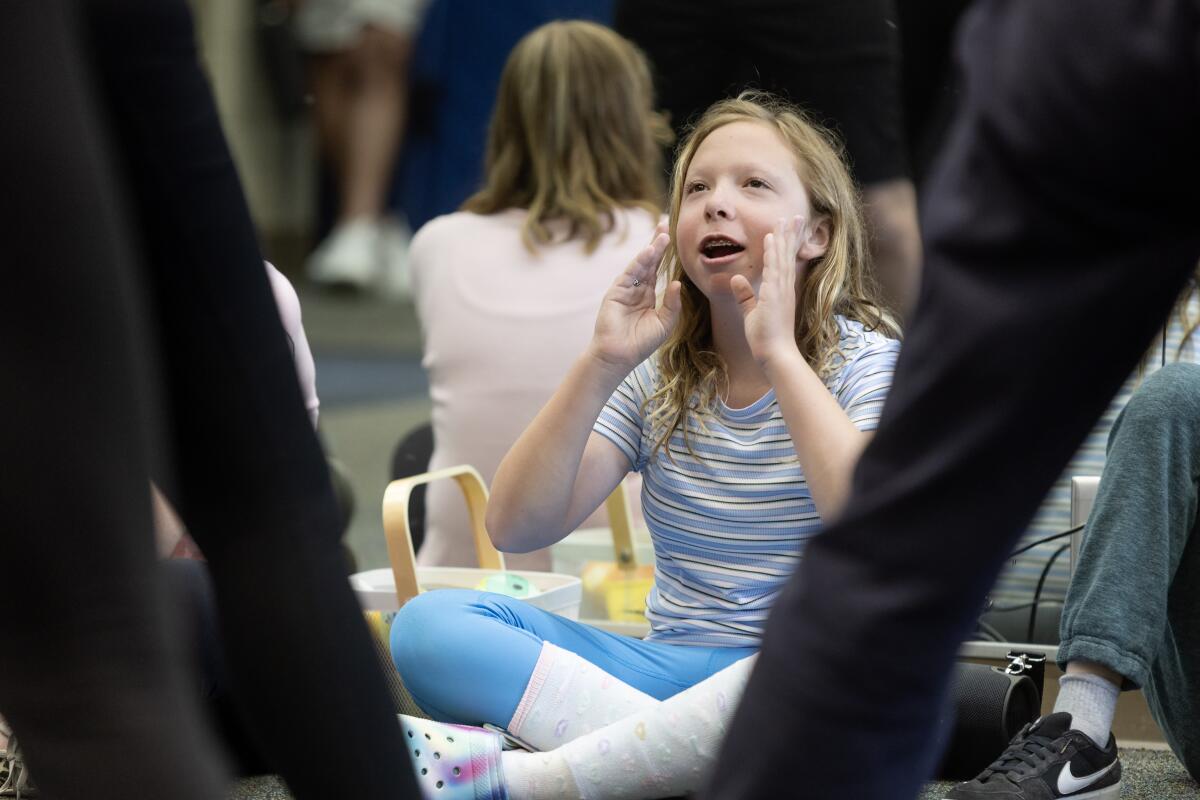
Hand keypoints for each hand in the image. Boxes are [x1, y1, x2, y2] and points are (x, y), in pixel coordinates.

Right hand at [589, 227, 681, 374]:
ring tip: (662, 235)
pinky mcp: (616, 292)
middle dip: (657, 244)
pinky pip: (630, 273)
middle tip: (665, 224)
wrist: (620, 355)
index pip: (657, 270)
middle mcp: (636, 289)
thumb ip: (672, 304)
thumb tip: (676, 283)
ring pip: (640, 265)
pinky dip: (638, 262)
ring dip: (651, 250)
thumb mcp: (664, 323)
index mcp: (648, 296)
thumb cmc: (642, 343)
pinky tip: (648, 252)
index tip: (673, 238)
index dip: (664, 255)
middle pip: (648, 262)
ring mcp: (625, 289)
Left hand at [731, 216, 807, 367]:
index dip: (786, 245)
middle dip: (790, 235)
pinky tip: (771, 240)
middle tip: (795, 216)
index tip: (787, 228)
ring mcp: (782, 291)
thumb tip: (735, 280)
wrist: (775, 354)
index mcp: (781, 292)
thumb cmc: (766, 338)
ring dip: (783, 238)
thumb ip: (744, 296)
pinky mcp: (775, 296)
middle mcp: (785, 288)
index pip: (784, 263)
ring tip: (784, 219)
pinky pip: (774, 270)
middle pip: (788, 256)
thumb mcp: (752, 313)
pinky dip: (773, 254)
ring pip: (782, 259)